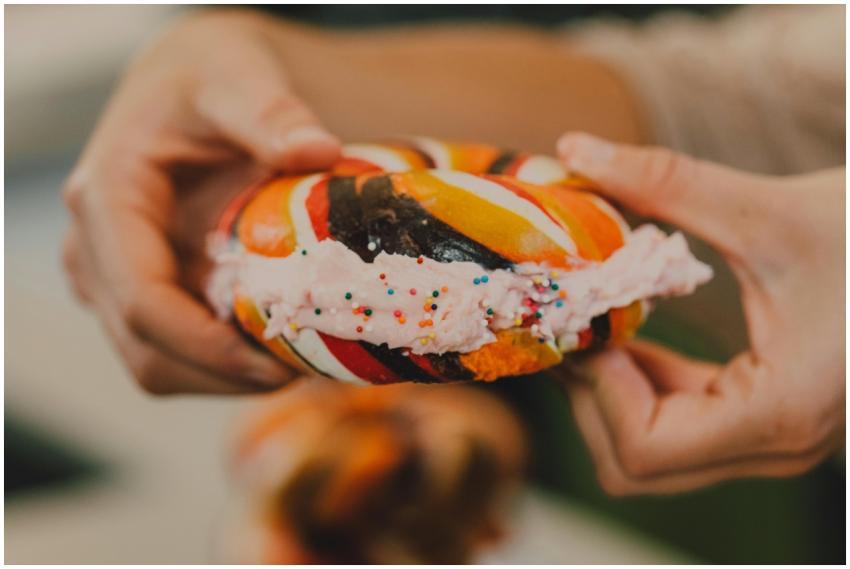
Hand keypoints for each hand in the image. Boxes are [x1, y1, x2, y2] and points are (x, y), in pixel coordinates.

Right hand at [62, 10, 340, 393]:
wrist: (197, 86)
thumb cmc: (212, 76)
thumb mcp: (240, 75)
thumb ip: (271, 113)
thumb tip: (317, 152)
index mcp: (107, 198)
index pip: (144, 301)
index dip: (208, 350)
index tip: (279, 366)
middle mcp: (96, 248)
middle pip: (148, 350)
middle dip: (224, 376)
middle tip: (306, 372)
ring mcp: (113, 277)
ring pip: (158, 364)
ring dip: (226, 378)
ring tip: (299, 363)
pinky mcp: (141, 291)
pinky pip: (175, 352)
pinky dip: (224, 363)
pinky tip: (277, 346)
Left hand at [556, 133, 844, 494]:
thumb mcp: (768, 210)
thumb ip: (665, 184)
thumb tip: (574, 148)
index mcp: (780, 411)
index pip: (644, 446)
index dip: (598, 385)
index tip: (589, 315)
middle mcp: (774, 445)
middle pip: (633, 463)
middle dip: (591, 391)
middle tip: (577, 317)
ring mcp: (770, 440)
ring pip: (647, 454)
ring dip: (610, 391)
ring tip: (600, 317)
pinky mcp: (762, 419)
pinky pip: (674, 427)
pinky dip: (639, 387)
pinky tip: (634, 329)